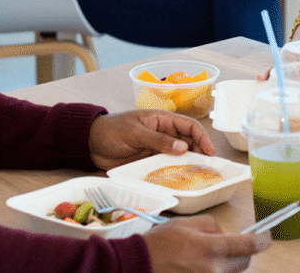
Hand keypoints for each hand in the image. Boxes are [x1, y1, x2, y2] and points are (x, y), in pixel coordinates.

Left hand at [87, 110, 214, 169]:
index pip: (189, 125)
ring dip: (189, 164)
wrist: (90, 143)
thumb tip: (183, 147)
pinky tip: (181, 180)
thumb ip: (158, 139)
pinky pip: (167, 166)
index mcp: (162, 119)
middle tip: (209, 168)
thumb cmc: (111, 130)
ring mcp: (158, 148)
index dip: (202, 137)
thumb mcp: (135, 132)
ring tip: (199, 175)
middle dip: (200, 153)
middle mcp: (164, 133)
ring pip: (180, 156)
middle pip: (188, 142)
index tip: (209, 151)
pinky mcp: (150, 161)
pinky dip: (175, 172)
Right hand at [144, 215, 269, 272]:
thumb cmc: (159, 244)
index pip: (249, 246)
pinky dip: (214, 271)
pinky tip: (199, 266)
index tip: (265, 237)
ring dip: (226, 264)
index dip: (262, 240)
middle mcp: (214, 270)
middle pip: (244, 263)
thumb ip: (212, 226)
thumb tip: (225, 234)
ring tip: (204, 257)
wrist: (138, 265)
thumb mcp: (186, 224)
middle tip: (228, 245)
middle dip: (241, 252)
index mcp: (212, 249)